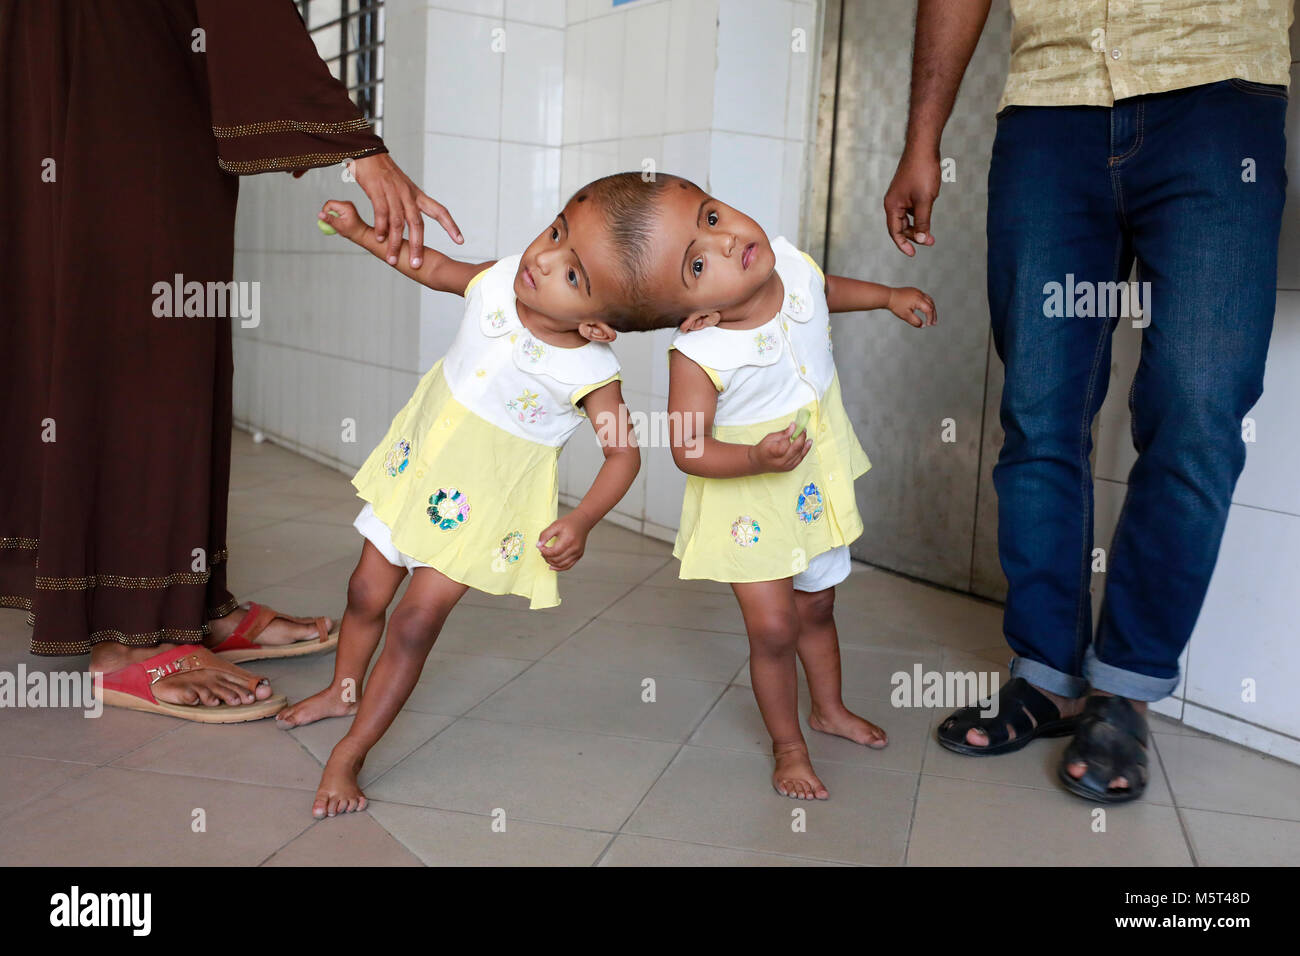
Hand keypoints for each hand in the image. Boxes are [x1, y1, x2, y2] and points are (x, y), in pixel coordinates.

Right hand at [318, 200, 365, 239]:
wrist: (361, 233)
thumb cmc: (353, 231)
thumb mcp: (339, 226)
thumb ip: (329, 219)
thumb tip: (320, 214)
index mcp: (346, 206)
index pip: (329, 203)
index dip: (325, 211)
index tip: (327, 220)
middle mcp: (347, 204)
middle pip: (330, 205)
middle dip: (329, 214)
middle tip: (333, 223)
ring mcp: (347, 205)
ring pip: (333, 208)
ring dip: (332, 216)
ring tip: (338, 223)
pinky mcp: (346, 208)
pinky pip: (336, 210)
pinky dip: (335, 216)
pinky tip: (340, 222)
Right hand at [350, 153, 462, 269]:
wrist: (367, 152)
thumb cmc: (383, 173)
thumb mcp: (401, 188)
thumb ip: (405, 206)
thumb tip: (408, 223)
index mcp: (417, 195)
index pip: (439, 211)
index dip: (451, 226)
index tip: (460, 241)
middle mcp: (408, 194)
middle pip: (417, 223)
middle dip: (418, 245)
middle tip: (417, 264)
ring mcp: (393, 192)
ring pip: (398, 222)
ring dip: (395, 242)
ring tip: (392, 259)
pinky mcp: (378, 190)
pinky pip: (381, 212)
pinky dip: (381, 227)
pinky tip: (379, 239)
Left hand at [537, 512, 592, 571]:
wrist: (582, 522)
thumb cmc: (568, 523)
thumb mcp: (555, 525)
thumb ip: (545, 535)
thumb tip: (538, 545)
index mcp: (568, 540)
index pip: (553, 552)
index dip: (544, 551)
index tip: (540, 547)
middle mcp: (574, 548)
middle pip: (557, 560)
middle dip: (546, 557)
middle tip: (542, 551)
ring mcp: (577, 553)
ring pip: (561, 565)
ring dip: (551, 563)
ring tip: (547, 557)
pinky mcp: (579, 555)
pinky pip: (568, 566)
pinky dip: (559, 568)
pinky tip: (552, 566)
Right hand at [748, 424, 811, 473]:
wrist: (759, 463)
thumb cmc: (763, 449)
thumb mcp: (770, 437)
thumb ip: (783, 433)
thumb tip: (794, 426)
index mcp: (772, 452)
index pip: (786, 443)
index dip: (793, 434)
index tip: (796, 426)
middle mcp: (780, 461)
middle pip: (795, 449)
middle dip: (801, 437)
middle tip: (803, 429)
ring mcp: (786, 466)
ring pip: (800, 454)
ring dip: (805, 443)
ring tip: (806, 434)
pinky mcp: (790, 468)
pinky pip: (800, 458)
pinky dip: (805, 450)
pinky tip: (808, 443)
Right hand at [883, 149, 939, 256]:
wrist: (923, 148)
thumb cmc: (922, 172)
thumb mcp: (925, 201)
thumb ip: (922, 222)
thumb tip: (921, 239)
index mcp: (892, 206)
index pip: (895, 232)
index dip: (903, 244)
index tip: (913, 253)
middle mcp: (893, 202)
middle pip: (901, 227)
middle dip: (915, 235)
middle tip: (930, 241)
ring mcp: (900, 196)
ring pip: (908, 217)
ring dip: (919, 225)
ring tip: (931, 230)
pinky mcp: (907, 190)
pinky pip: (912, 208)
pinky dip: (920, 214)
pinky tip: (930, 210)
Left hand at [888, 286, 936, 326]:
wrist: (888, 296)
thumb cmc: (896, 305)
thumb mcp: (905, 316)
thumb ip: (915, 321)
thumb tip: (922, 325)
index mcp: (918, 300)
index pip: (929, 310)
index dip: (930, 318)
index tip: (928, 325)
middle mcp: (920, 294)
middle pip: (931, 304)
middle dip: (933, 314)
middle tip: (934, 323)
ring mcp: (917, 291)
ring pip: (929, 300)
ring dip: (931, 308)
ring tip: (931, 317)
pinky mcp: (914, 290)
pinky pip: (924, 297)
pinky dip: (927, 303)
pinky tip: (925, 309)